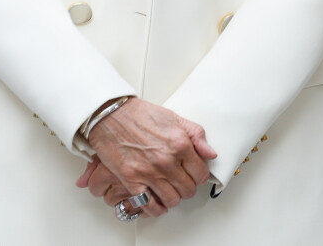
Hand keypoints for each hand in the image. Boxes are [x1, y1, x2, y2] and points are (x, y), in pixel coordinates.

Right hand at [76, 98, 216, 216]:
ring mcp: (149, 172)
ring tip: (169, 189)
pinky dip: (156, 208)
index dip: (198, 175)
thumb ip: (196, 135)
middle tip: (180, 181)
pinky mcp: (132, 180)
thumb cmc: (140, 114)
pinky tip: (156, 201)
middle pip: (188, 190)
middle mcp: (167, 160)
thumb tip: (210, 153)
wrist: (112, 114)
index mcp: (180, 143)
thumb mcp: (174, 118)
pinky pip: (150, 206)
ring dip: (172, 197)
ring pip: (172, 200)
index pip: (201, 174)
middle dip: (186, 187)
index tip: (193, 174)